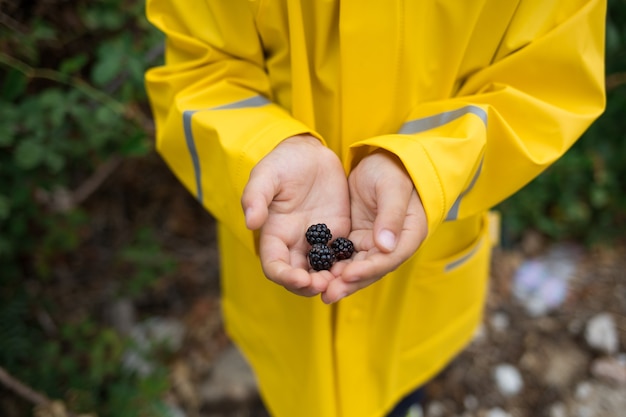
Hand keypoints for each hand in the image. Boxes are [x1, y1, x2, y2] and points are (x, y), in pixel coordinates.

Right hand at [241, 135, 350, 296]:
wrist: (310, 153)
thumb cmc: (283, 163)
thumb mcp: (266, 174)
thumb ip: (256, 196)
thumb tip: (251, 222)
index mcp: (274, 235)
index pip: (275, 266)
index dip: (285, 277)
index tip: (301, 278)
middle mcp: (295, 244)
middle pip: (299, 277)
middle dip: (310, 285)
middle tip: (326, 285)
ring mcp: (318, 241)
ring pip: (323, 272)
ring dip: (331, 281)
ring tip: (343, 281)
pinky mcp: (338, 234)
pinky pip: (343, 257)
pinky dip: (349, 266)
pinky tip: (360, 267)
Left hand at [322, 149, 427, 303]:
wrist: (385, 159)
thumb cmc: (394, 170)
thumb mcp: (392, 187)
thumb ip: (390, 215)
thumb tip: (386, 246)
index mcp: (408, 235)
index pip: (387, 259)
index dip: (367, 270)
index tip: (347, 275)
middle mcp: (392, 245)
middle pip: (370, 269)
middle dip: (349, 283)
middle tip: (328, 294)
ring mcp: (374, 243)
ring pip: (356, 266)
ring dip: (340, 280)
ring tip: (320, 291)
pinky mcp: (359, 238)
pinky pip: (345, 256)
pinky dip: (333, 266)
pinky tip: (317, 274)